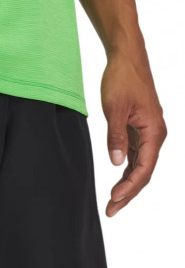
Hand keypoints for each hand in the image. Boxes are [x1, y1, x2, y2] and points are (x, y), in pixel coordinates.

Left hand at [102, 49, 166, 216]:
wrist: (127, 57)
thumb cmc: (122, 78)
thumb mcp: (115, 108)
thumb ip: (116, 137)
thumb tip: (117, 163)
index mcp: (154, 130)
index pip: (144, 168)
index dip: (129, 187)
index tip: (114, 198)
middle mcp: (156, 135)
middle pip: (144, 173)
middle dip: (128, 193)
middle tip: (111, 210)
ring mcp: (149, 133)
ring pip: (140, 167)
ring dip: (127, 186)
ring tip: (113, 203)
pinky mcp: (141, 130)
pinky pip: (137, 158)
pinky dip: (127, 172)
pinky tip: (117, 184)